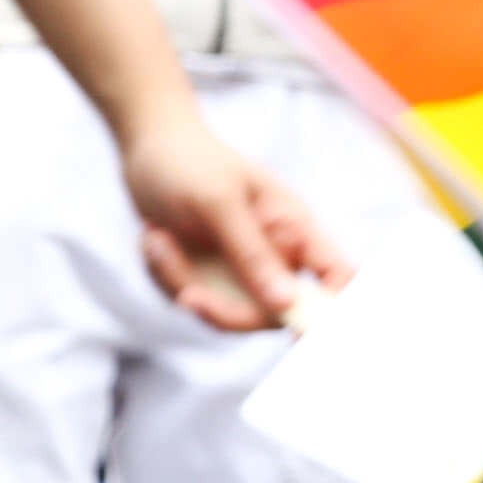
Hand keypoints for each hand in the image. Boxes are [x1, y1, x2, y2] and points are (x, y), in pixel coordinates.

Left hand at [114, 107, 347, 331]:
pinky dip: (164, 276)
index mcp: (295, 231)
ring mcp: (240, 270)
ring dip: (181, 283)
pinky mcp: (207, 276)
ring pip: (224, 312)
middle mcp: (276, 257)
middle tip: (188, 297)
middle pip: (276, 314)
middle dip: (226, 311)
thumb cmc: (190, 162)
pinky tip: (154, 239)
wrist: (145, 148)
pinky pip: (191, 300)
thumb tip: (286, 305)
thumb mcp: (219, 203)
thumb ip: (253, 253)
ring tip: (156, 239)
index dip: (335, 310)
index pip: (336, 277)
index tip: (305, 335)